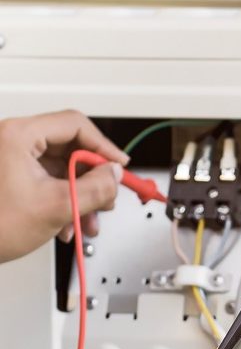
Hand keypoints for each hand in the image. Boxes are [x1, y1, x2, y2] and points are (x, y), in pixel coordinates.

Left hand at [0, 110, 128, 263]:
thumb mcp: (57, 206)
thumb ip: (94, 188)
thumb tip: (114, 176)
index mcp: (19, 136)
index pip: (75, 125)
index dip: (103, 147)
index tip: (119, 166)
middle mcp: (14, 141)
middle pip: (70, 148)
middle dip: (93, 178)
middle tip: (106, 197)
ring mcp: (13, 159)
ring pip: (62, 169)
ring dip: (81, 195)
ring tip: (88, 219)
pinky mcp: (13, 176)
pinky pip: (49, 182)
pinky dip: (65, 201)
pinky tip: (69, 223)